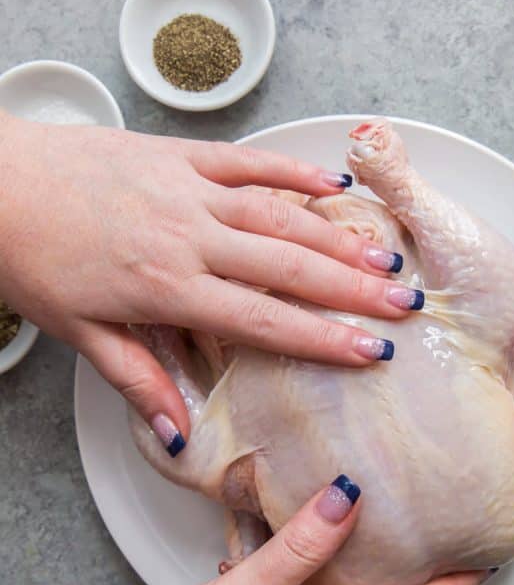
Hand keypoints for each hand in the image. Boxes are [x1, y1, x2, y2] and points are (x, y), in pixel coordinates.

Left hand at [0, 113, 417, 440]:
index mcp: (166, 287)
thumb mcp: (81, 332)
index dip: (322, 338)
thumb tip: (178, 432)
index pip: (263, 319)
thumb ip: (138, 378)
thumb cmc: (31, 256)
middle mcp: (188, 235)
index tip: (370, 351)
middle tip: (405, 302)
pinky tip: (332, 180)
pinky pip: (247, 160)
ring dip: (336, 234)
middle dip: (353, 287)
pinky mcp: (177, 153)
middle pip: (287, 266)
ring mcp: (186, 188)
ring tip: (385, 253)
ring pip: (278, 214)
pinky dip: (292, 170)